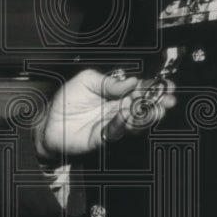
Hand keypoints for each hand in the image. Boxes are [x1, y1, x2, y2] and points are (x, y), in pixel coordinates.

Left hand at [37, 69, 175, 163]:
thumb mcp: (86, 80)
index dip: (154, 88)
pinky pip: (118, 130)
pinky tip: (128, 116)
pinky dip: (124, 123)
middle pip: (143, 106)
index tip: (166, 86)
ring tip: (156, 109)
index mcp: (117, 92)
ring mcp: (114, 123)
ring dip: (147, 115)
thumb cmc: (67, 100)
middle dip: (158, 103)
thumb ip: (109, 81)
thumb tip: (131, 81)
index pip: (140, 89)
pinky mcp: (105, 137)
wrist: (49, 122)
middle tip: (168, 101)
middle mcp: (119, 108)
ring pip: (136, 121)